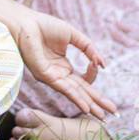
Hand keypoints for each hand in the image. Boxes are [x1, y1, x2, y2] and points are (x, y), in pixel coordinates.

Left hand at [4, 5, 118, 120]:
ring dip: (90, 105)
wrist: (25, 23)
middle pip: (82, 91)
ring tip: (103, 116)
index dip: (93, 75)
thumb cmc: (44, 27)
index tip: (98, 65)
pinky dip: (77, 98)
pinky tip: (87, 107)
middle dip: (98, 102)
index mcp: (63, 66)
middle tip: (113, 112)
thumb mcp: (73, 36)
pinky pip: (65, 89)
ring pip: (76, 94)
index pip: (83, 79)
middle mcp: (59, 75)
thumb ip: (89, 49)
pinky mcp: (46, 76)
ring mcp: (52, 78)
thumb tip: (103, 64)